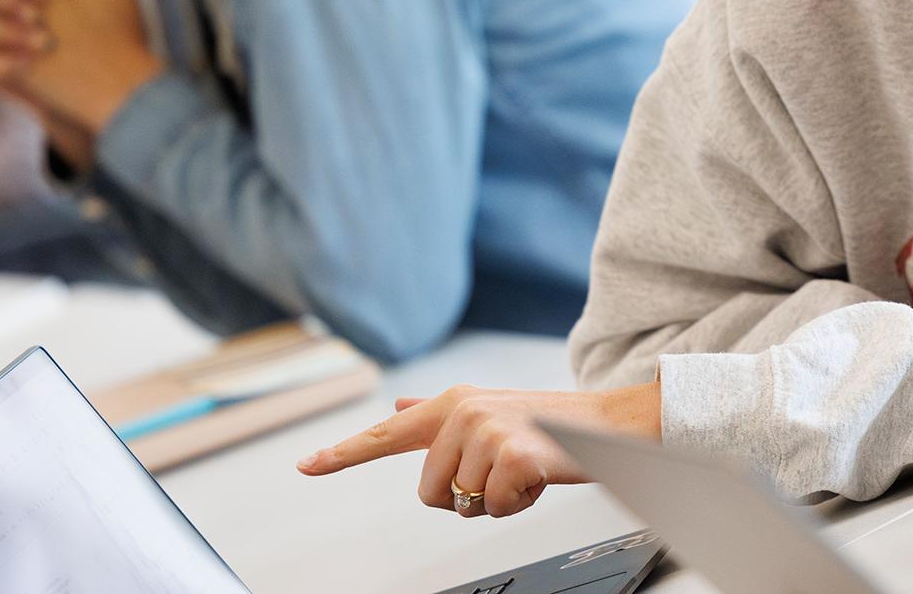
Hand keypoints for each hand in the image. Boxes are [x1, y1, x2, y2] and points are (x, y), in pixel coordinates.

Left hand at [297, 381, 660, 518]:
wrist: (607, 425)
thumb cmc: (547, 424)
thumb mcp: (488, 411)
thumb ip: (436, 413)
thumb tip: (397, 407)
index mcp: (452, 403)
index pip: (387, 435)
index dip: (343, 454)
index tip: (305, 465)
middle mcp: (464, 413)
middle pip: (429, 493)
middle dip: (463, 497)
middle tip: (501, 471)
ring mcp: (487, 433)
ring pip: (463, 505)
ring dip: (495, 500)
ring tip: (524, 470)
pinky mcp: (512, 457)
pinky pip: (493, 509)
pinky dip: (517, 506)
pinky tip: (537, 478)